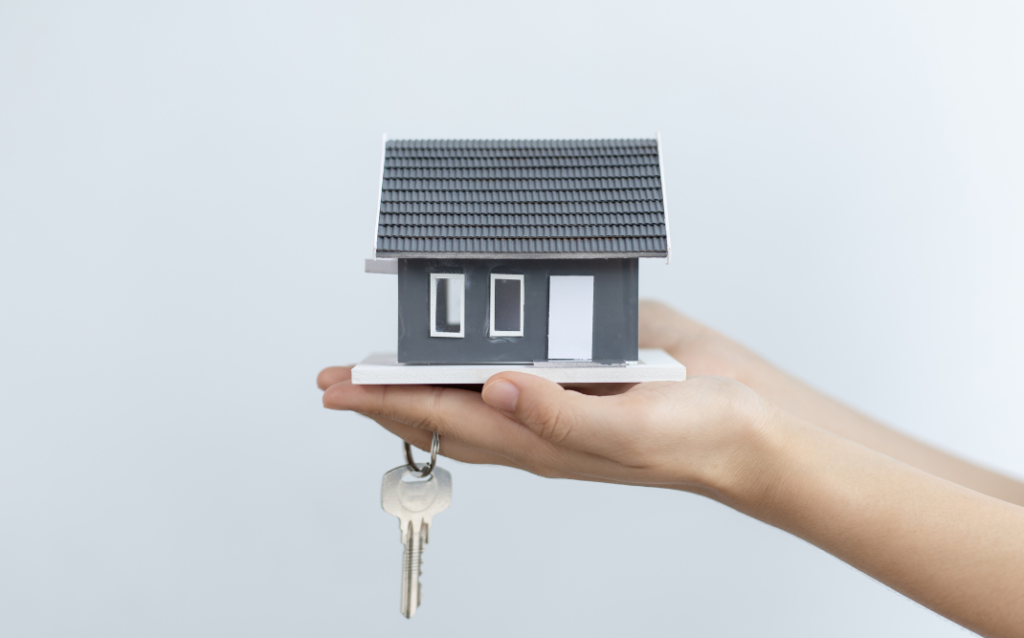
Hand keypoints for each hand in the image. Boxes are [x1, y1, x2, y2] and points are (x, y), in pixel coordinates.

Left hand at [318, 365, 773, 494]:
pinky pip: (524, 345)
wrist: (753, 422)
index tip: (337, 389)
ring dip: (429, 366)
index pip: (443, 417)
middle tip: (340, 376)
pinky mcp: (586, 356)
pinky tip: (475, 322)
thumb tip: (492, 390)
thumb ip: (558, 415)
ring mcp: (560, 386)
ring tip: (387, 356)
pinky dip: (488, 335)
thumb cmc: (696, 440)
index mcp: (539, 438)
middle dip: (388, 392)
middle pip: (446, 405)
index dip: (384, 402)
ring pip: (477, 379)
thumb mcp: (625, 432)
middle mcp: (539, 413)